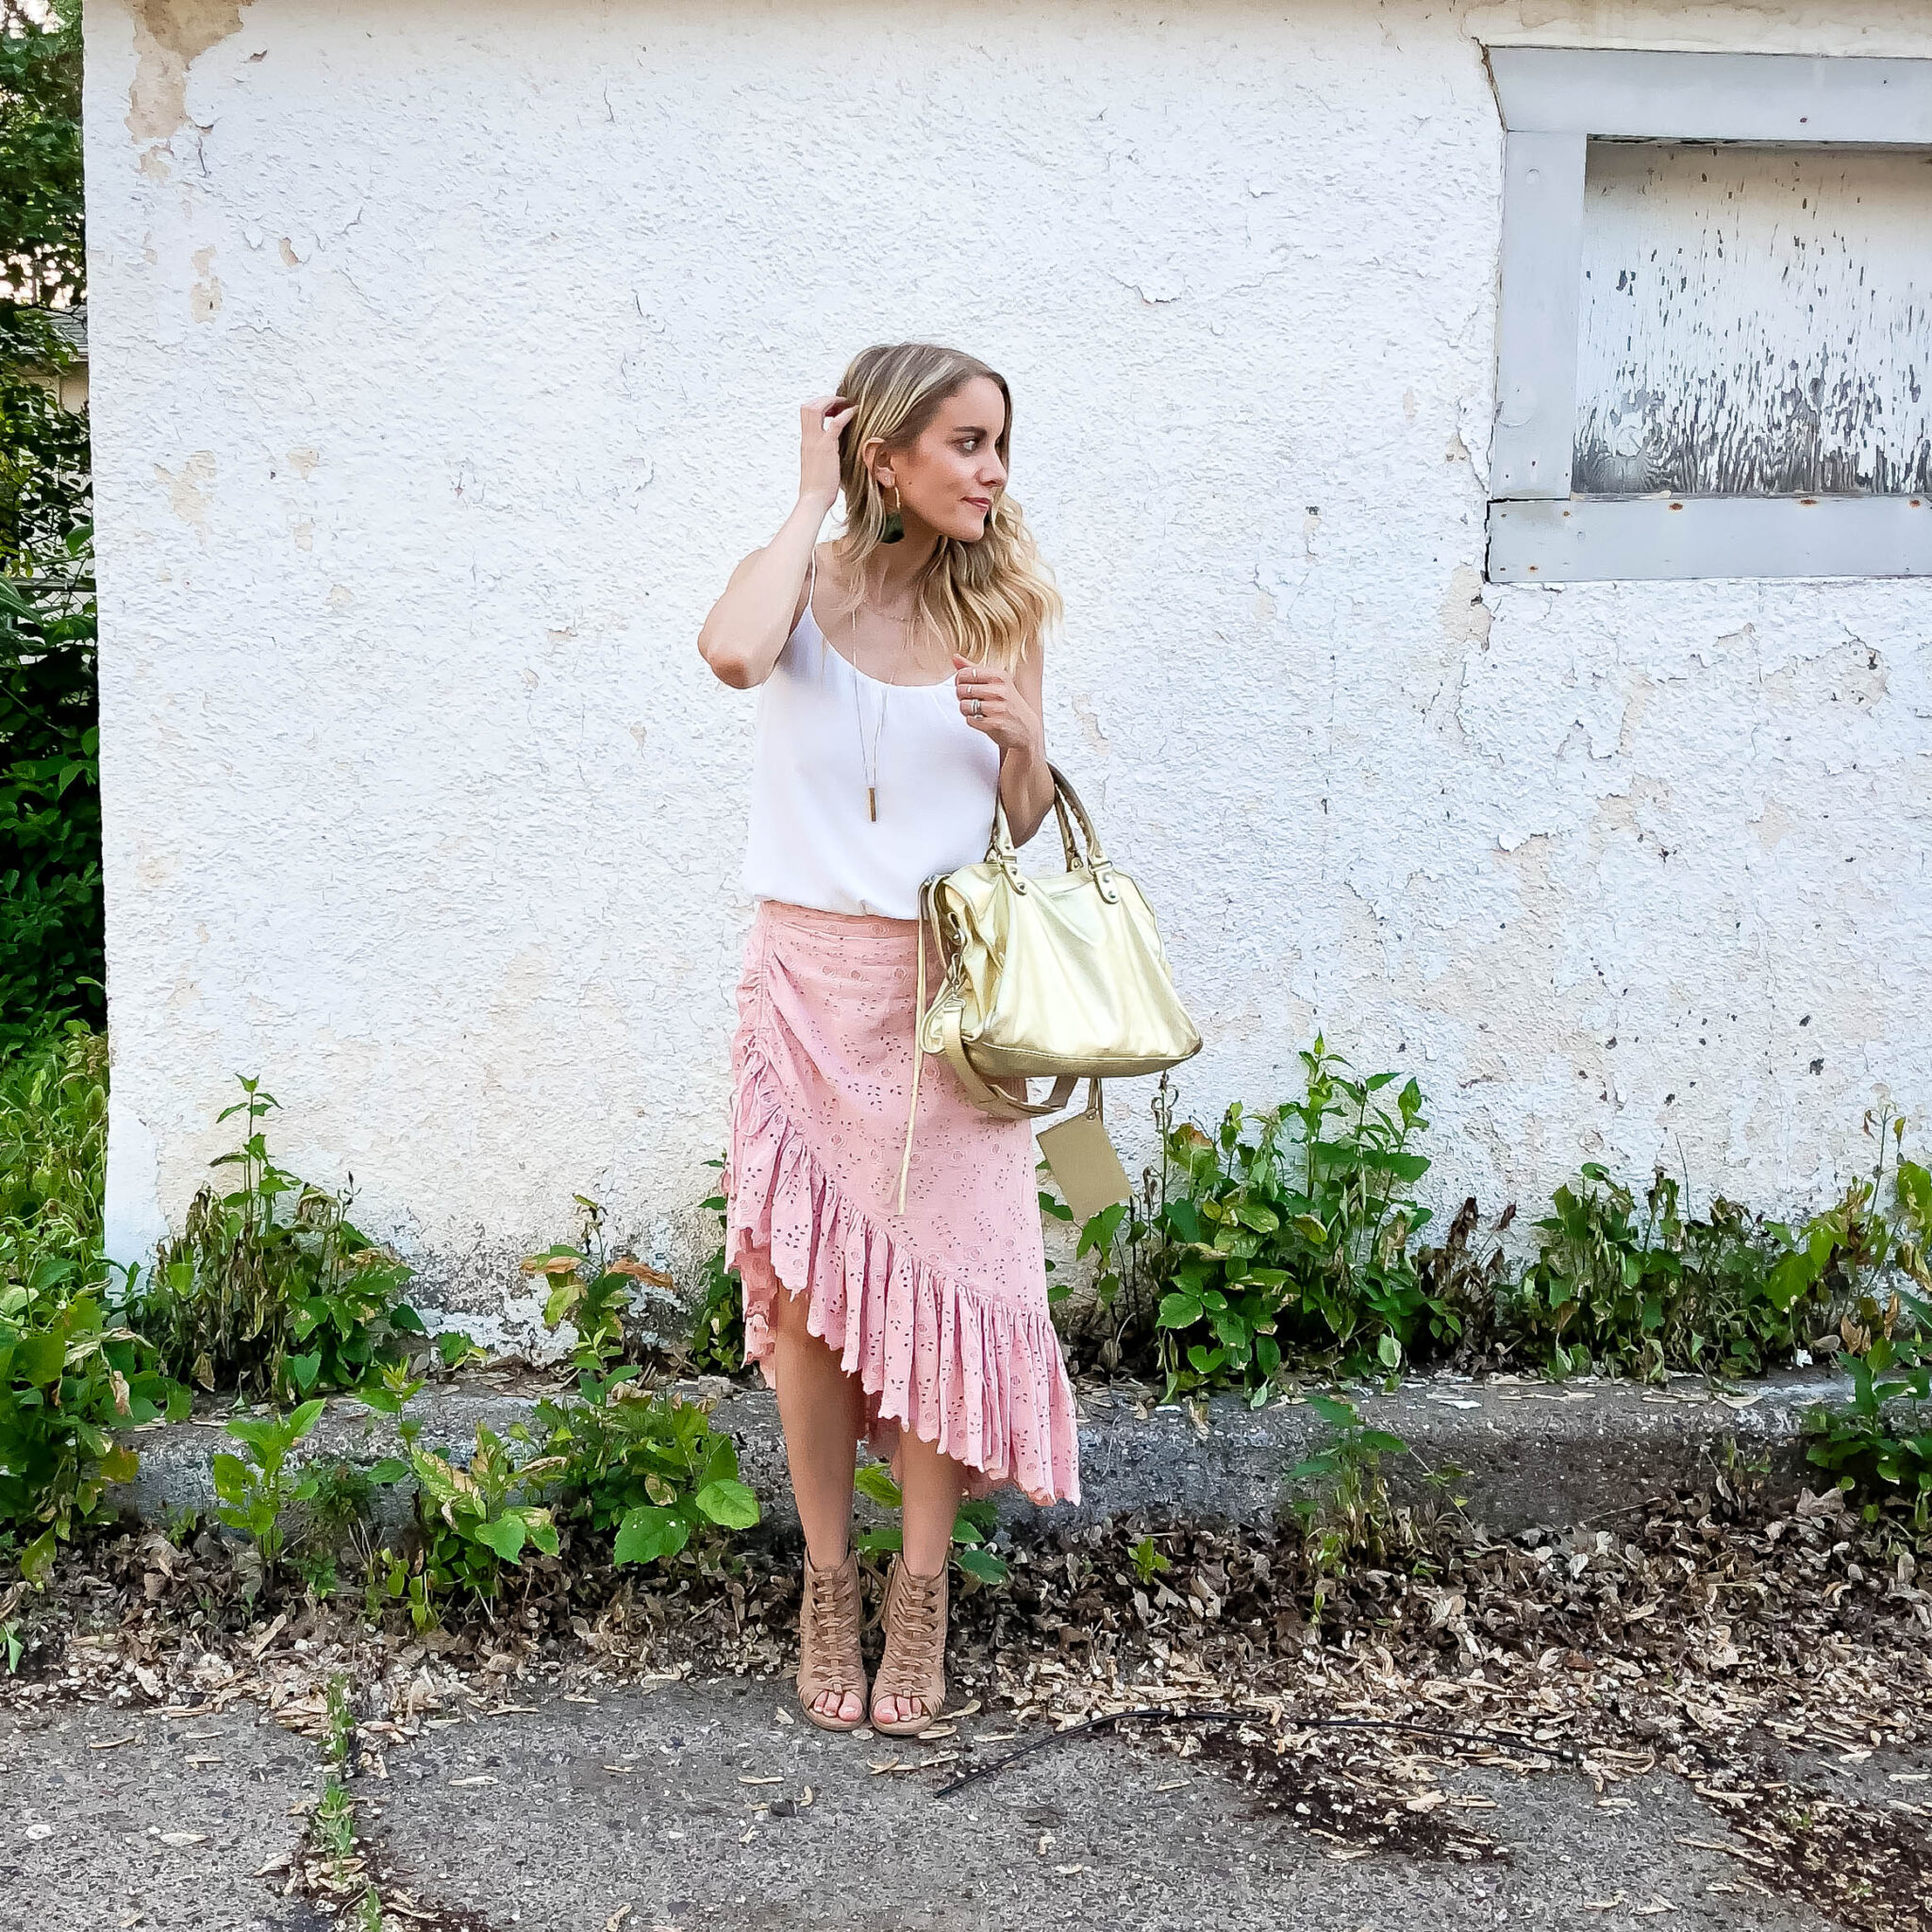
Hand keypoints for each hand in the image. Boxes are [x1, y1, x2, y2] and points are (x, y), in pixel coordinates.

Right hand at [799, 395, 853, 509]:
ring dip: (833, 401)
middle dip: (825, 399)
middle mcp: (808, 438)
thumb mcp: (818, 464)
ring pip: (817, 408)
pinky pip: (835, 423)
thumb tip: (834, 450)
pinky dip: (846, 414)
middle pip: (808, 405)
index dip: (819, 405)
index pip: (806, 412)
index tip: (833, 408)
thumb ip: (822, 452)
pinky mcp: (826, 448)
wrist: (814, 500)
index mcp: (805, 441)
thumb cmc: (818, 487)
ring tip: (847, 404)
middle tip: (841, 402)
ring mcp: (815, 441)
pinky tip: (855, 412)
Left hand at [952, 656, 1041, 755]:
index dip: (960, 681)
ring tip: (978, 711)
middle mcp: (1000, 690)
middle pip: (961, 690)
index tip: (967, 686)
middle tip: (973, 700)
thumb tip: (955, 657)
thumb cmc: (1009, 704)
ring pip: (964, 706)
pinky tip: (983, 720)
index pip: (965, 673)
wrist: (1026, 729)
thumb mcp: (996, 682)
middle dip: (962, 697)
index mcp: (999, 676)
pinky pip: (970, 720)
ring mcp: (997, 708)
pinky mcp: (994, 724)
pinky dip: (973, 721)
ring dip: (967, 710)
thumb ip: (974, 669)